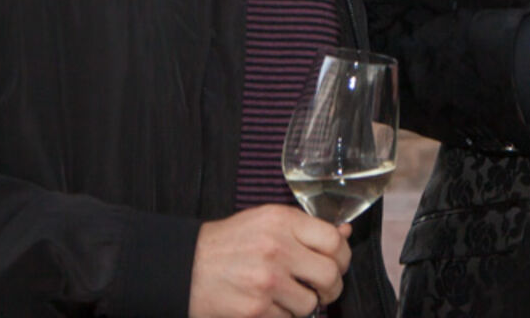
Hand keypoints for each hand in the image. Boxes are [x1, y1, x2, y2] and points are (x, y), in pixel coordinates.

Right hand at [188, 205, 351, 317]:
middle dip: (331, 286)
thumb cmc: (228, 244)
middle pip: (330, 274)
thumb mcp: (266, 222)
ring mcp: (266, 281)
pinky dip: (282, 315)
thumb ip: (305, 228)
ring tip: (288, 296)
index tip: (338, 263)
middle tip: (323, 288)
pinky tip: (268, 304)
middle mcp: (276, 249)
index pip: (333, 240)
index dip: (342, 255)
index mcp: (281, 221)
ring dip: (304, 303)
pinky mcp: (255, 309)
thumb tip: (344, 233)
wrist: (185, 266)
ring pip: (311, 302)